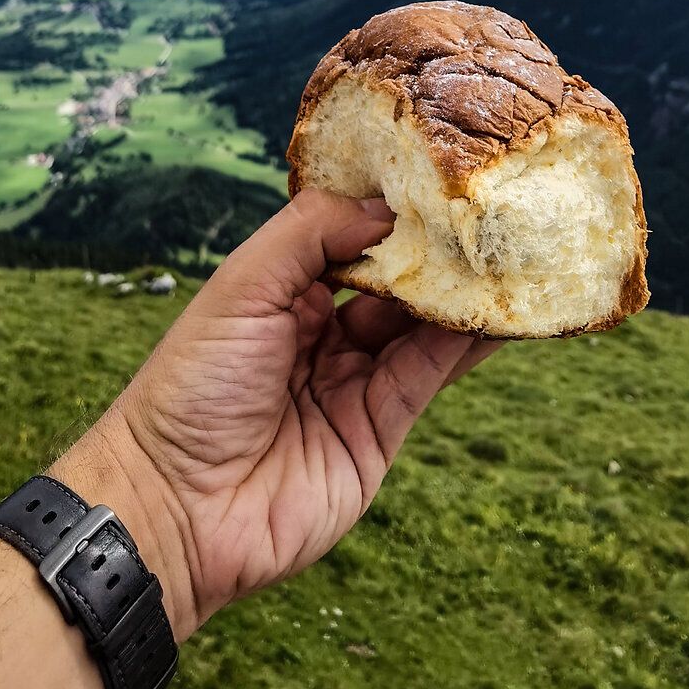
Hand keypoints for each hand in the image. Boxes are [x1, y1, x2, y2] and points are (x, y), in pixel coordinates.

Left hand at [51, 190, 500, 641]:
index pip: (346, 238)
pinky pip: (430, 375)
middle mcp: (319, 332)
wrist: (178, 510)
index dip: (389, 212)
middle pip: (391, 281)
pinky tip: (498, 311)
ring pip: (419, 326)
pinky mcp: (379, 430)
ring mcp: (351, 382)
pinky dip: (465, 343)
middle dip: (435, 251)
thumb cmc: (193, 386)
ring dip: (460, 294)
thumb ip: (311, 234)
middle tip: (488, 212)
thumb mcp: (243, 287)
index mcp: (279, 292)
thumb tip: (386, 209)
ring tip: (510, 253)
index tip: (438, 178)